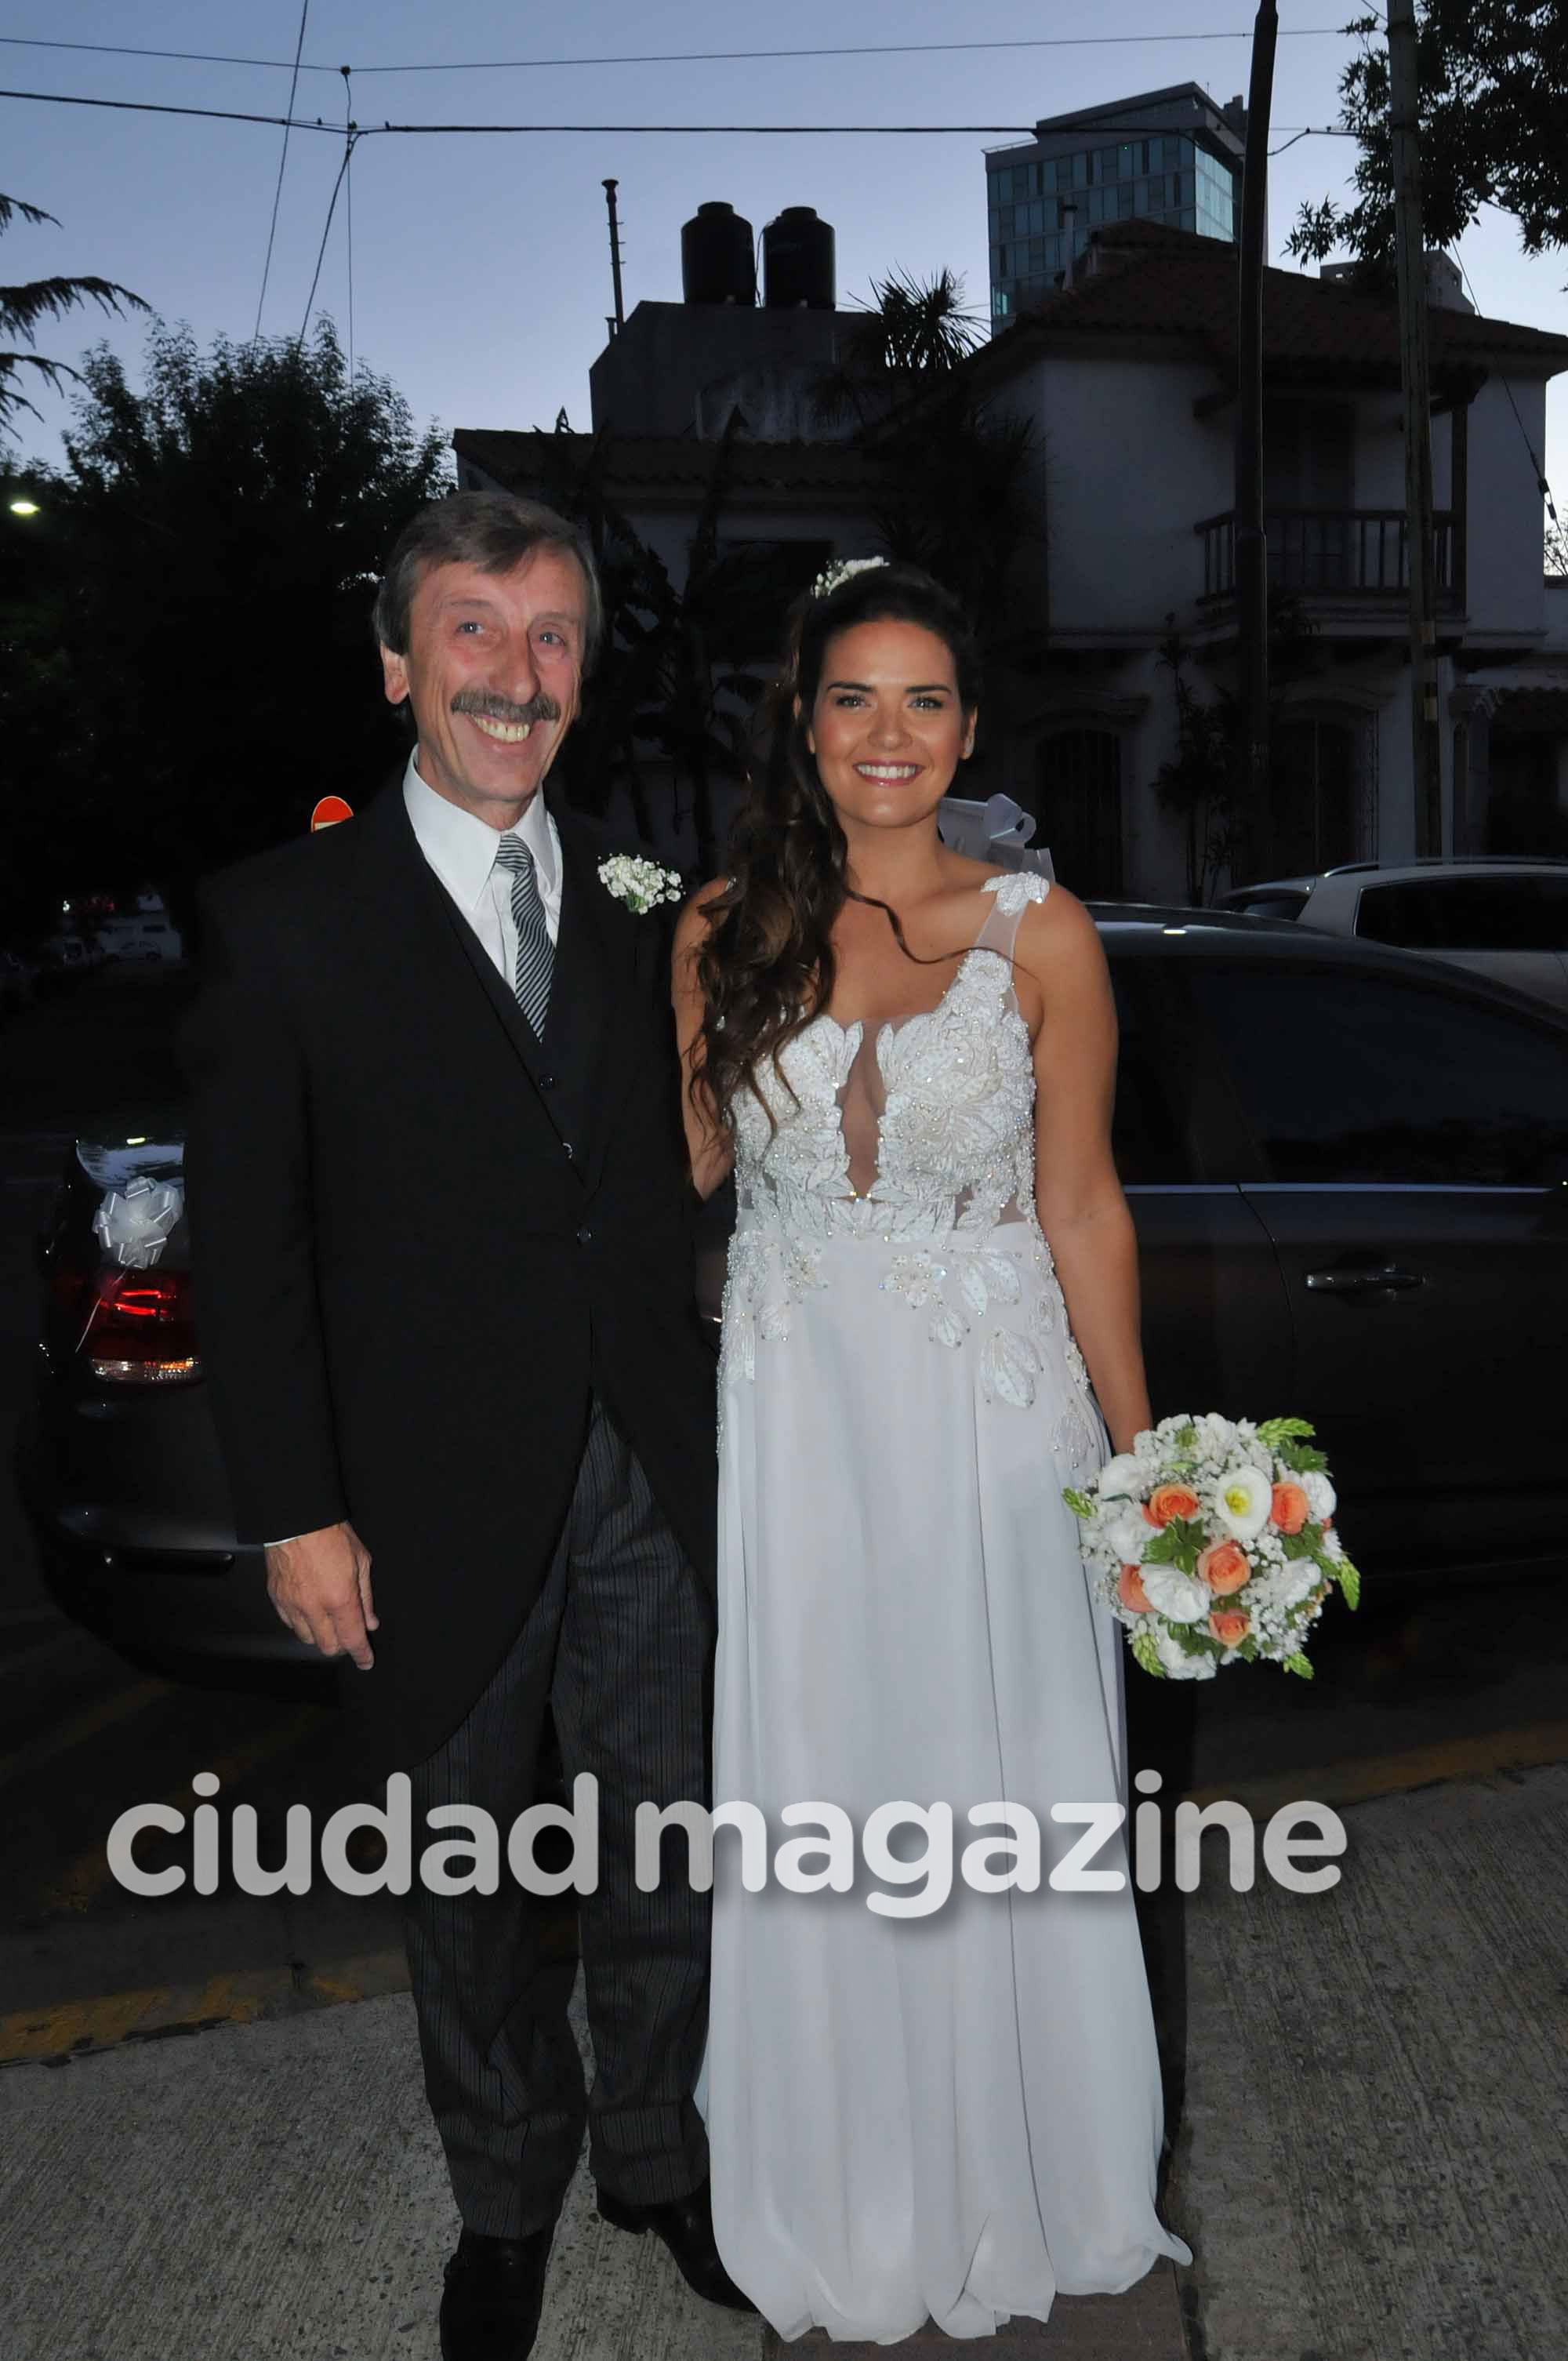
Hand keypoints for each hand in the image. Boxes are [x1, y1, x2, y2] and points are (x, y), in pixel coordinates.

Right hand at [265, 1521, 376, 1668]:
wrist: (296, 1518)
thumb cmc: (330, 1533)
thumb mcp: (361, 1561)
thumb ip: (366, 1596)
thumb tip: (370, 1621)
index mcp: (340, 1598)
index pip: (352, 1639)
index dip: (361, 1654)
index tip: (366, 1661)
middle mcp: (314, 1607)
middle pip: (328, 1646)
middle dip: (341, 1645)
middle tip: (348, 1633)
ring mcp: (292, 1604)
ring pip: (307, 1638)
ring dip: (320, 1635)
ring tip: (328, 1619)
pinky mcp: (276, 1598)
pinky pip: (289, 1623)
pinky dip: (302, 1623)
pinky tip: (310, 1611)